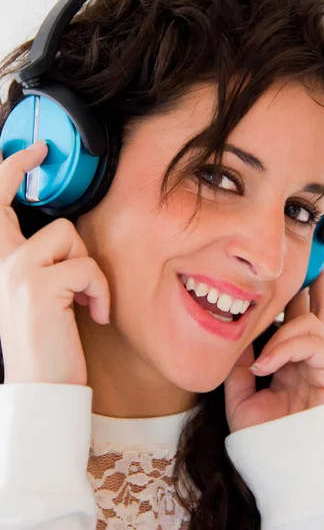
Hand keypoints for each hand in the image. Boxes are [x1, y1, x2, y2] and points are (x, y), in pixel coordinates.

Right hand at [0, 141, 110, 385]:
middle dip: (41, 196)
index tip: (31, 149)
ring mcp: (17, 270)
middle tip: (46, 165)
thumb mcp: (40, 297)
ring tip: (84, 301)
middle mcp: (2, 261)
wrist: (41, 388)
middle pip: (27, 208)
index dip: (9, 172)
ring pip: (69, 237)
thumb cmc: (47, 343)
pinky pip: (87, 267)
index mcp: (2, 263)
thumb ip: (45, 264)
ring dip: (88, 270)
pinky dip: (99, 291)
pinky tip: (94, 314)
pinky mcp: (39, 285)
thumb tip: (70, 239)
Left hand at [224, 260, 323, 432]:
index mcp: (291, 361)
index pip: (295, 319)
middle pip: (319, 309)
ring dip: (284, 333)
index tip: (285, 272)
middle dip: (318, 282)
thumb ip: (241, 363)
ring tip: (263, 360)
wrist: (283, 472)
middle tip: (315, 255)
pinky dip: (289, 348)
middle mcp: (311, 358)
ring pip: (313, 322)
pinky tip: (269, 365)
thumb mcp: (241, 396)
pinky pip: (317, 342)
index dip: (293, 296)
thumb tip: (240, 332)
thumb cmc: (264, 439)